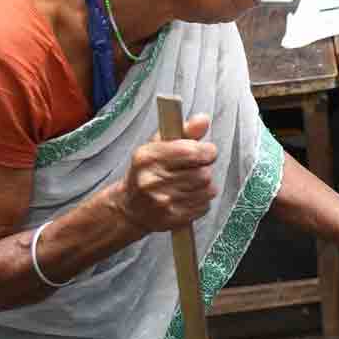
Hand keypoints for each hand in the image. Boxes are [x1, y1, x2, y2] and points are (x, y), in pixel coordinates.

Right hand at [115, 114, 219, 233]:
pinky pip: (204, 205)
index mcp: (148, 157)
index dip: (206, 151)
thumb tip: (203, 119)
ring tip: (190, 183)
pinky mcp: (173, 218)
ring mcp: (163, 202)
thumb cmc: (147, 171)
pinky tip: (187, 197)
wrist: (130, 208)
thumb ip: (184, 131)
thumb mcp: (158, 145)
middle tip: (195, 169)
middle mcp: (153, 181)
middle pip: (203, 173)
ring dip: (205, 185)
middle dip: (205, 169)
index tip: (205, 151)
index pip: (191, 152)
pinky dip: (202, 200)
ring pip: (208, 190)